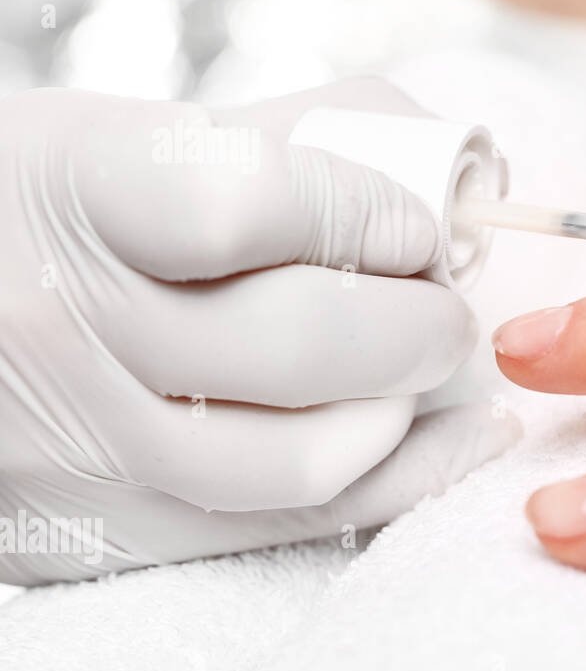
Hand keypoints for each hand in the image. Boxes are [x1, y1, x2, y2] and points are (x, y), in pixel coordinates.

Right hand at [0, 79, 517, 584]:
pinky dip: (401, 481)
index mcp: (70, 195)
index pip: (242, 208)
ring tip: (416, 366)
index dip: (360, 213)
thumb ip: (284, 139)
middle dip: (417, 324)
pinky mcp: (104, 530)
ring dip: (402, 409)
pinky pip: (289, 527)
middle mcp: (62, 330)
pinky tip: (453, 437)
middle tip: (442, 306)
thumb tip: (440, 175)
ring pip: (305, 459)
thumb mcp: (126, 142)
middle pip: (296, 344)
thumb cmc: (47, 217)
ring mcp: (82, 446)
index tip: (411, 224)